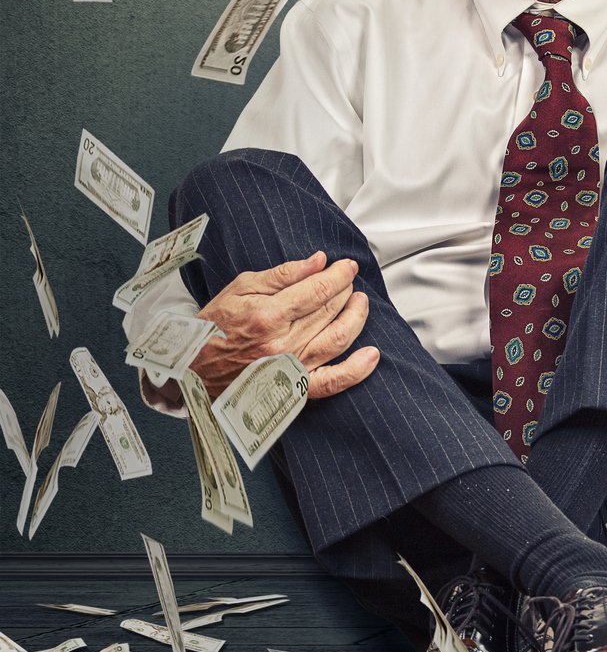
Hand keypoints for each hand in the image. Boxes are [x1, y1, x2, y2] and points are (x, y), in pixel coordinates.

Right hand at [190, 251, 379, 399]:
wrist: (189, 371)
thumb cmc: (212, 327)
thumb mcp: (240, 289)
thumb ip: (283, 274)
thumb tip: (318, 262)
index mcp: (267, 316)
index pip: (318, 290)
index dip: (339, 275)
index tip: (348, 266)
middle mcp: (282, 344)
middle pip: (330, 311)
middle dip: (345, 291)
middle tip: (347, 281)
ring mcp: (290, 368)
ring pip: (338, 339)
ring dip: (356, 317)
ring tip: (359, 302)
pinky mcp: (293, 389)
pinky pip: (333, 381)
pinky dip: (357, 370)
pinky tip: (372, 355)